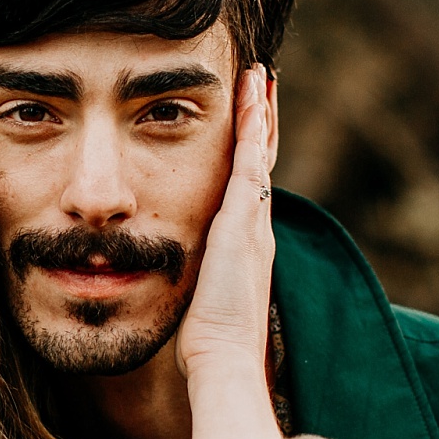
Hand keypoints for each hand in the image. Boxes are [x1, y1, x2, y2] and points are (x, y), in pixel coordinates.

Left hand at [178, 66, 283, 438]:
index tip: (249, 126)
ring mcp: (253, 221)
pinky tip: (253, 93)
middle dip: (263, 124)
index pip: (248, 190)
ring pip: (261, 152)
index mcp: (245, 249)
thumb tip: (174, 291)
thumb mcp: (199, 306)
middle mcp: (256, 229)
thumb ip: (194, 289)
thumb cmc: (208, 349)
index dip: (250, 156)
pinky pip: (252, 159)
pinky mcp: (244, 219)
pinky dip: (254, 124)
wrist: (224, 362)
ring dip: (261, 112)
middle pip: (262, 162)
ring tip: (261, 76)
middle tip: (263, 85)